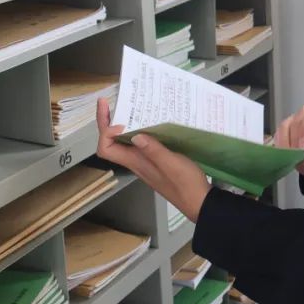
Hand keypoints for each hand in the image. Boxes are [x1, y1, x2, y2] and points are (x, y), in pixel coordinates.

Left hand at [95, 98, 210, 220]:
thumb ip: (154, 150)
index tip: (119, 119)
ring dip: (122, 125)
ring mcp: (145, 161)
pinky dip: (139, 130)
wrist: (198, 201)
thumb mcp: (172, 164)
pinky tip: (150, 122)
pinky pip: (139, 143)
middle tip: (108, 102)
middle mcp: (136, 161)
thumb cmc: (185, 183)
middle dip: (106, 122)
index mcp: (136, 162)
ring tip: (127, 107)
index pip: (106, 149)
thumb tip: (134, 135)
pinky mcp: (155, 160)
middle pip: (111, 143)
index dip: (106, 132)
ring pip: (124, 142)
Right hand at [274, 105, 303, 181]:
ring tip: (290, 159)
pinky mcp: (285, 126)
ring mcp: (294, 118)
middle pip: (295, 124)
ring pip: (284, 128)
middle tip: (296, 159)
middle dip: (294, 142)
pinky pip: (278, 134)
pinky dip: (280, 145)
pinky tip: (284, 155)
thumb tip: (303, 156)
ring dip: (285, 144)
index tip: (302, 150)